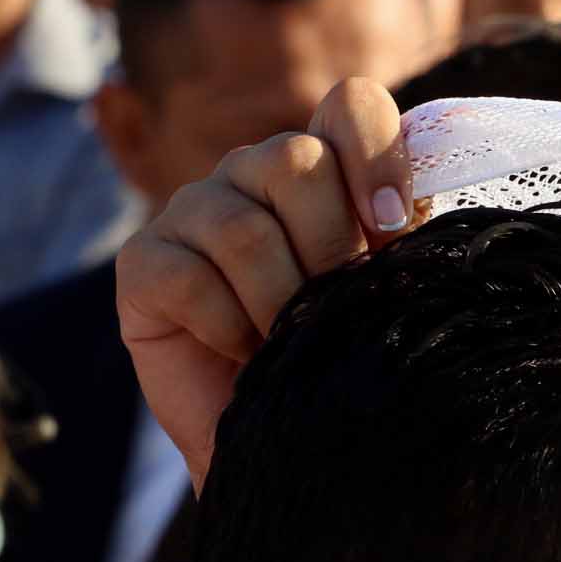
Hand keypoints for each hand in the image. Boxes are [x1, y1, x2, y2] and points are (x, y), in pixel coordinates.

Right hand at [114, 79, 415, 491]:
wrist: (287, 453)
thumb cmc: (346, 372)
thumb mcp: (393, 306)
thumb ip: (410, 251)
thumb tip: (417, 215)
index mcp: (329, 172)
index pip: (352, 107)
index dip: (376, 153)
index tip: (394, 227)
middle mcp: (257, 175)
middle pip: (294, 160)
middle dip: (330, 248)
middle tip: (338, 309)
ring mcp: (194, 212)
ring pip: (242, 226)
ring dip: (281, 302)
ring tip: (294, 344)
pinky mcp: (143, 263)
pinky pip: (188, 276)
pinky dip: (227, 327)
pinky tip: (245, 356)